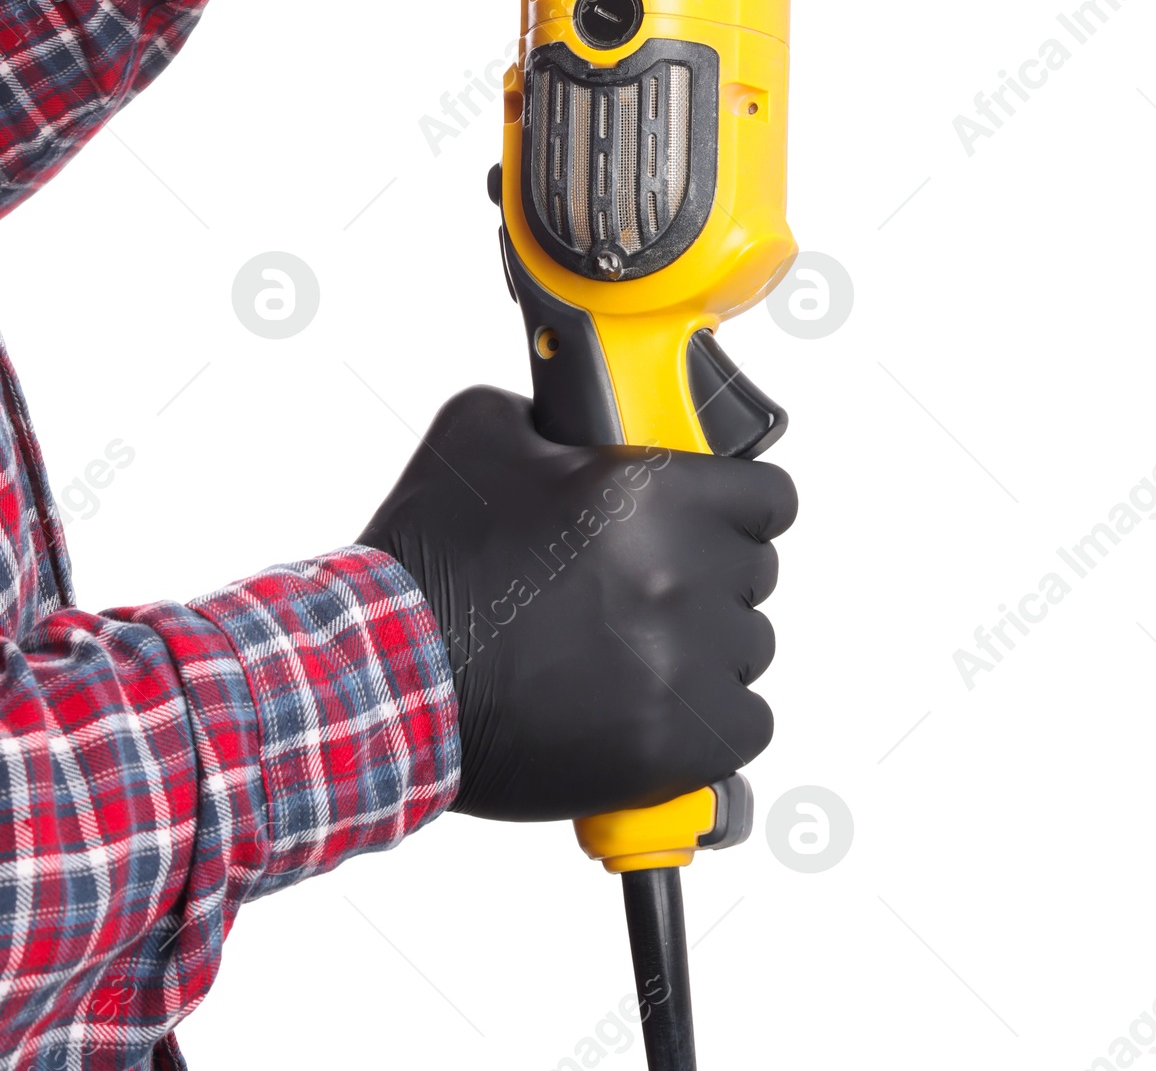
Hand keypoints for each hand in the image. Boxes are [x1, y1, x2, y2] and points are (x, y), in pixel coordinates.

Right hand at [359, 386, 795, 822]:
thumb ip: (558, 409)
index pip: (770, 497)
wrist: (385, 677)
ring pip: (748, 648)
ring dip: (704, 646)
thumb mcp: (481, 429)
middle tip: (644, 582)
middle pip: (756, 571)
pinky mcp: (672, 747)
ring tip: (631, 646)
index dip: (738, 502)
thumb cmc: (429, 560)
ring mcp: (683, 669)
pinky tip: (649, 703)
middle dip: (709, 572)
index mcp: (649, 495)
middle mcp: (680, 578)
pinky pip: (744, 727)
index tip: (712, 516)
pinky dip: (708, 720)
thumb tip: (589, 409)